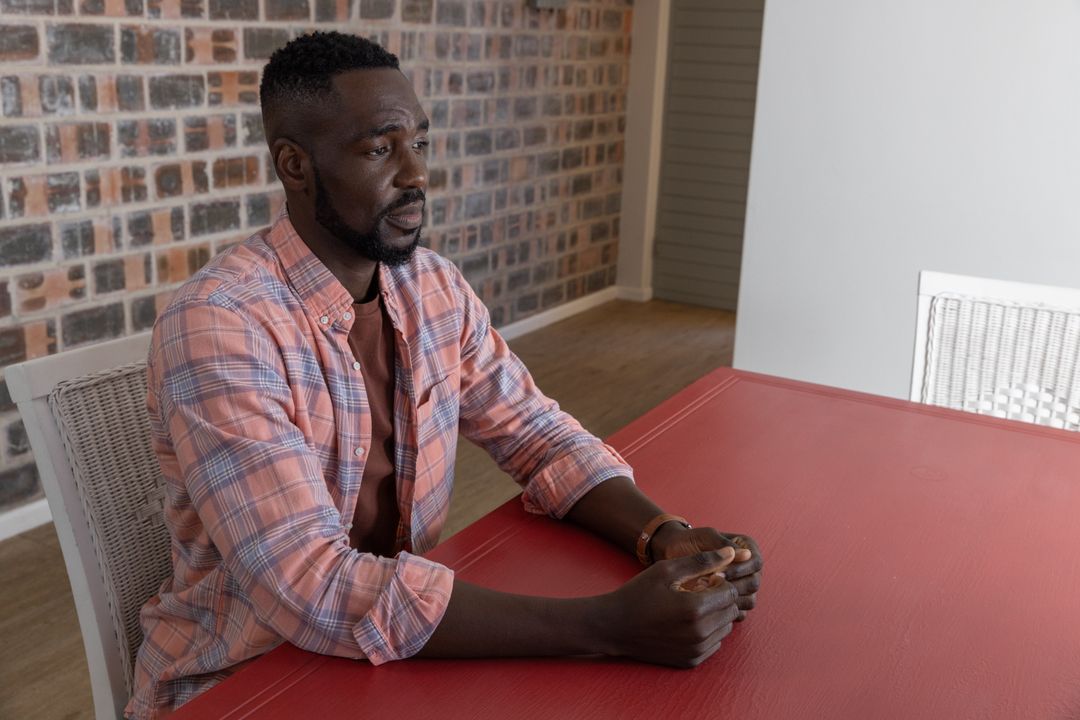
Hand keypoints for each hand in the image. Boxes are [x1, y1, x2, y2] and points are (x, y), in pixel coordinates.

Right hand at [598, 550, 741, 667]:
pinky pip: (714, 644)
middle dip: (719, 599)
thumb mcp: (667, 570)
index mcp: (695, 609)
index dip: (719, 582)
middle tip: (696, 593)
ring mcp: (696, 650)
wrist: (614, 626)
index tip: (701, 580)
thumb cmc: (638, 594)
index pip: (731, 592)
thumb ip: (702, 561)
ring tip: (691, 608)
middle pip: (731, 611)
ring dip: (715, 615)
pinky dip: (707, 632)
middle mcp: (700, 633)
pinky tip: (686, 624)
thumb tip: (732, 553)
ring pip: (725, 628)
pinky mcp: (691, 661)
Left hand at [651, 525, 762, 619]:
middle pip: (754, 583)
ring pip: (749, 600)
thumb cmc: (687, 542)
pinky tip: (706, 605)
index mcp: (747, 547)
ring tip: (704, 593)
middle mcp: (748, 568)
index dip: (738, 570)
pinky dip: (724, 611)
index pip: (756, 563)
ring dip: (727, 600)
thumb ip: (723, 544)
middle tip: (707, 585)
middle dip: (732, 586)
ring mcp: (742, 586)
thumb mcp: (703, 537)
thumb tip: (747, 554)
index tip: (717, 574)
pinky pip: (739, 613)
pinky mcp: (733, 601)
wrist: (670, 554)